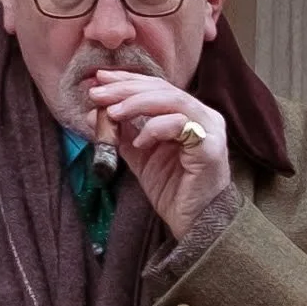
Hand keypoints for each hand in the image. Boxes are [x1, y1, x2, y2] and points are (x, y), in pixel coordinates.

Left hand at [89, 70, 231, 243]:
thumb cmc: (173, 192)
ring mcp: (210, 129)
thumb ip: (124, 133)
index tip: (99, 81)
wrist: (195, 224)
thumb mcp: (141, 157)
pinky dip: (156, 129)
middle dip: (126, 89)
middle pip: (162, 89)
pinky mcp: (211, 146)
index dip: (127, 81)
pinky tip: (140, 142)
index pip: (156, 87)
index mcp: (187, 114)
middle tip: (98, 94)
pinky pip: (180, 125)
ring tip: (112, 113)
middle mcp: (203, 116)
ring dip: (137, 103)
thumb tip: (95, 114)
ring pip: (172, 100)